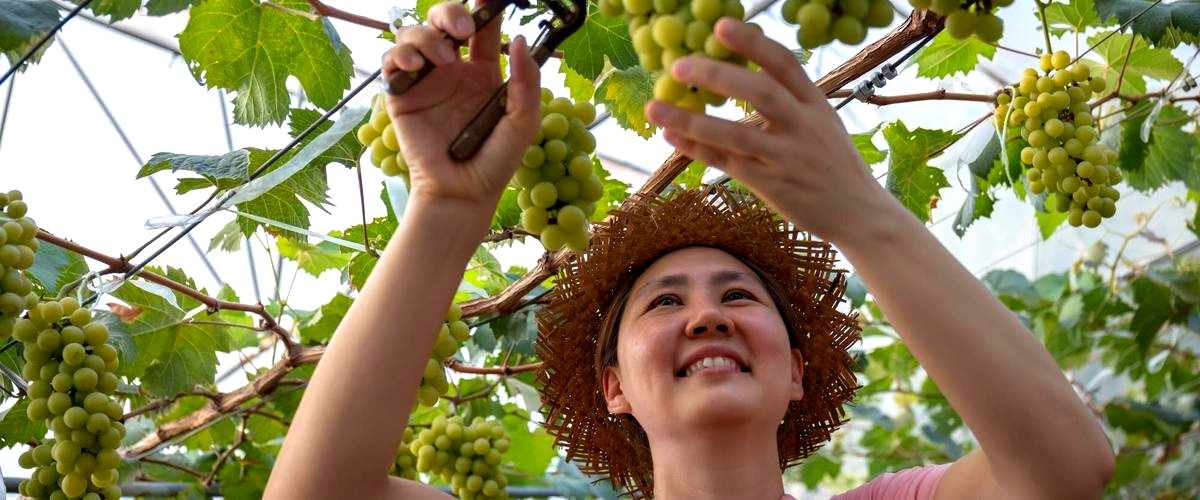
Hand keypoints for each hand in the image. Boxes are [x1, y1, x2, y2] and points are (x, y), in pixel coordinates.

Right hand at [382, 1, 540, 211]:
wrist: (462, 192)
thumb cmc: (496, 161)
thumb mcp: (523, 121)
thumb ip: (526, 80)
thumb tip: (520, 39)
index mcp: (484, 72)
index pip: (483, 28)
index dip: (485, 7)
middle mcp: (453, 71)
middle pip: (444, 21)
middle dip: (451, 12)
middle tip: (463, 30)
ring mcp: (426, 81)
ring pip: (415, 34)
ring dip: (427, 36)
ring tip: (442, 58)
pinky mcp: (402, 95)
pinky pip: (392, 61)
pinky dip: (400, 54)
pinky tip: (416, 66)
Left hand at [644, 19, 898, 245]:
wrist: (860, 214)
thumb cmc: (833, 165)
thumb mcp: (823, 123)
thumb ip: (791, 101)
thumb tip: (746, 74)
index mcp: (816, 104)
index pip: (784, 64)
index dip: (752, 43)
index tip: (720, 26)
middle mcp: (804, 127)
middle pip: (760, 93)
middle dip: (717, 76)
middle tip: (678, 66)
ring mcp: (788, 158)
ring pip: (736, 135)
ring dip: (691, 121)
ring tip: (655, 108)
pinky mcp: (773, 186)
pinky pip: (728, 164)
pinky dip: (697, 150)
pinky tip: (672, 138)